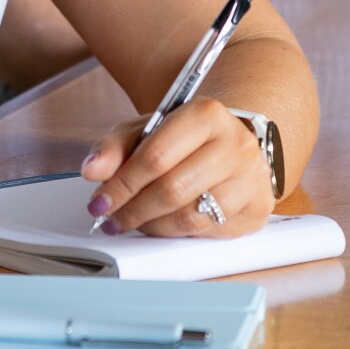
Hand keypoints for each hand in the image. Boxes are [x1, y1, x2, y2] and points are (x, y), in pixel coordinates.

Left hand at [78, 97, 274, 238]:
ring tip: (133, 221)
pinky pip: (207, 233)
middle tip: (111, 218)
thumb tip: (93, 170)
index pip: (156, 156)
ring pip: (190, 217)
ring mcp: (250, 179)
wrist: (232, 143)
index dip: (122, 184)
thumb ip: (115, 147)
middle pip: (173, 190)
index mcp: (206, 115)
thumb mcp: (146, 130)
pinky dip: (177, 233)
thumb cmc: (185, 138)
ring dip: (152, 226)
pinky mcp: (256, 209)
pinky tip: (163, 224)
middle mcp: (235, 144)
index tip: (100, 201)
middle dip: (133, 210)